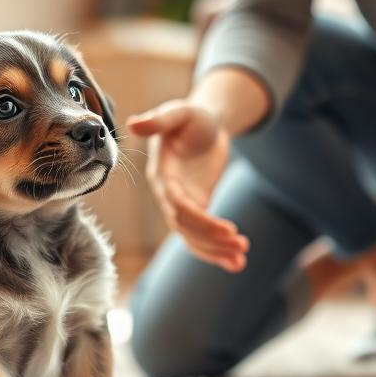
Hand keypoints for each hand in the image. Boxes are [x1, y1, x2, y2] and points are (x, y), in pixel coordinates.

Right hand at [129, 100, 248, 272]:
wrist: (206, 124)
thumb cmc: (191, 117)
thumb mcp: (178, 113)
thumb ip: (158, 120)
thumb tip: (133, 124)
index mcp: (162, 176)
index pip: (178, 206)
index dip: (201, 220)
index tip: (228, 230)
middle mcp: (167, 195)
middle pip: (186, 228)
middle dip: (212, 240)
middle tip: (242, 246)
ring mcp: (181, 205)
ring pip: (193, 238)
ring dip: (216, 251)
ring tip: (241, 260)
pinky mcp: (197, 208)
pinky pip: (202, 236)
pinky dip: (218, 251)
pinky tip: (236, 263)